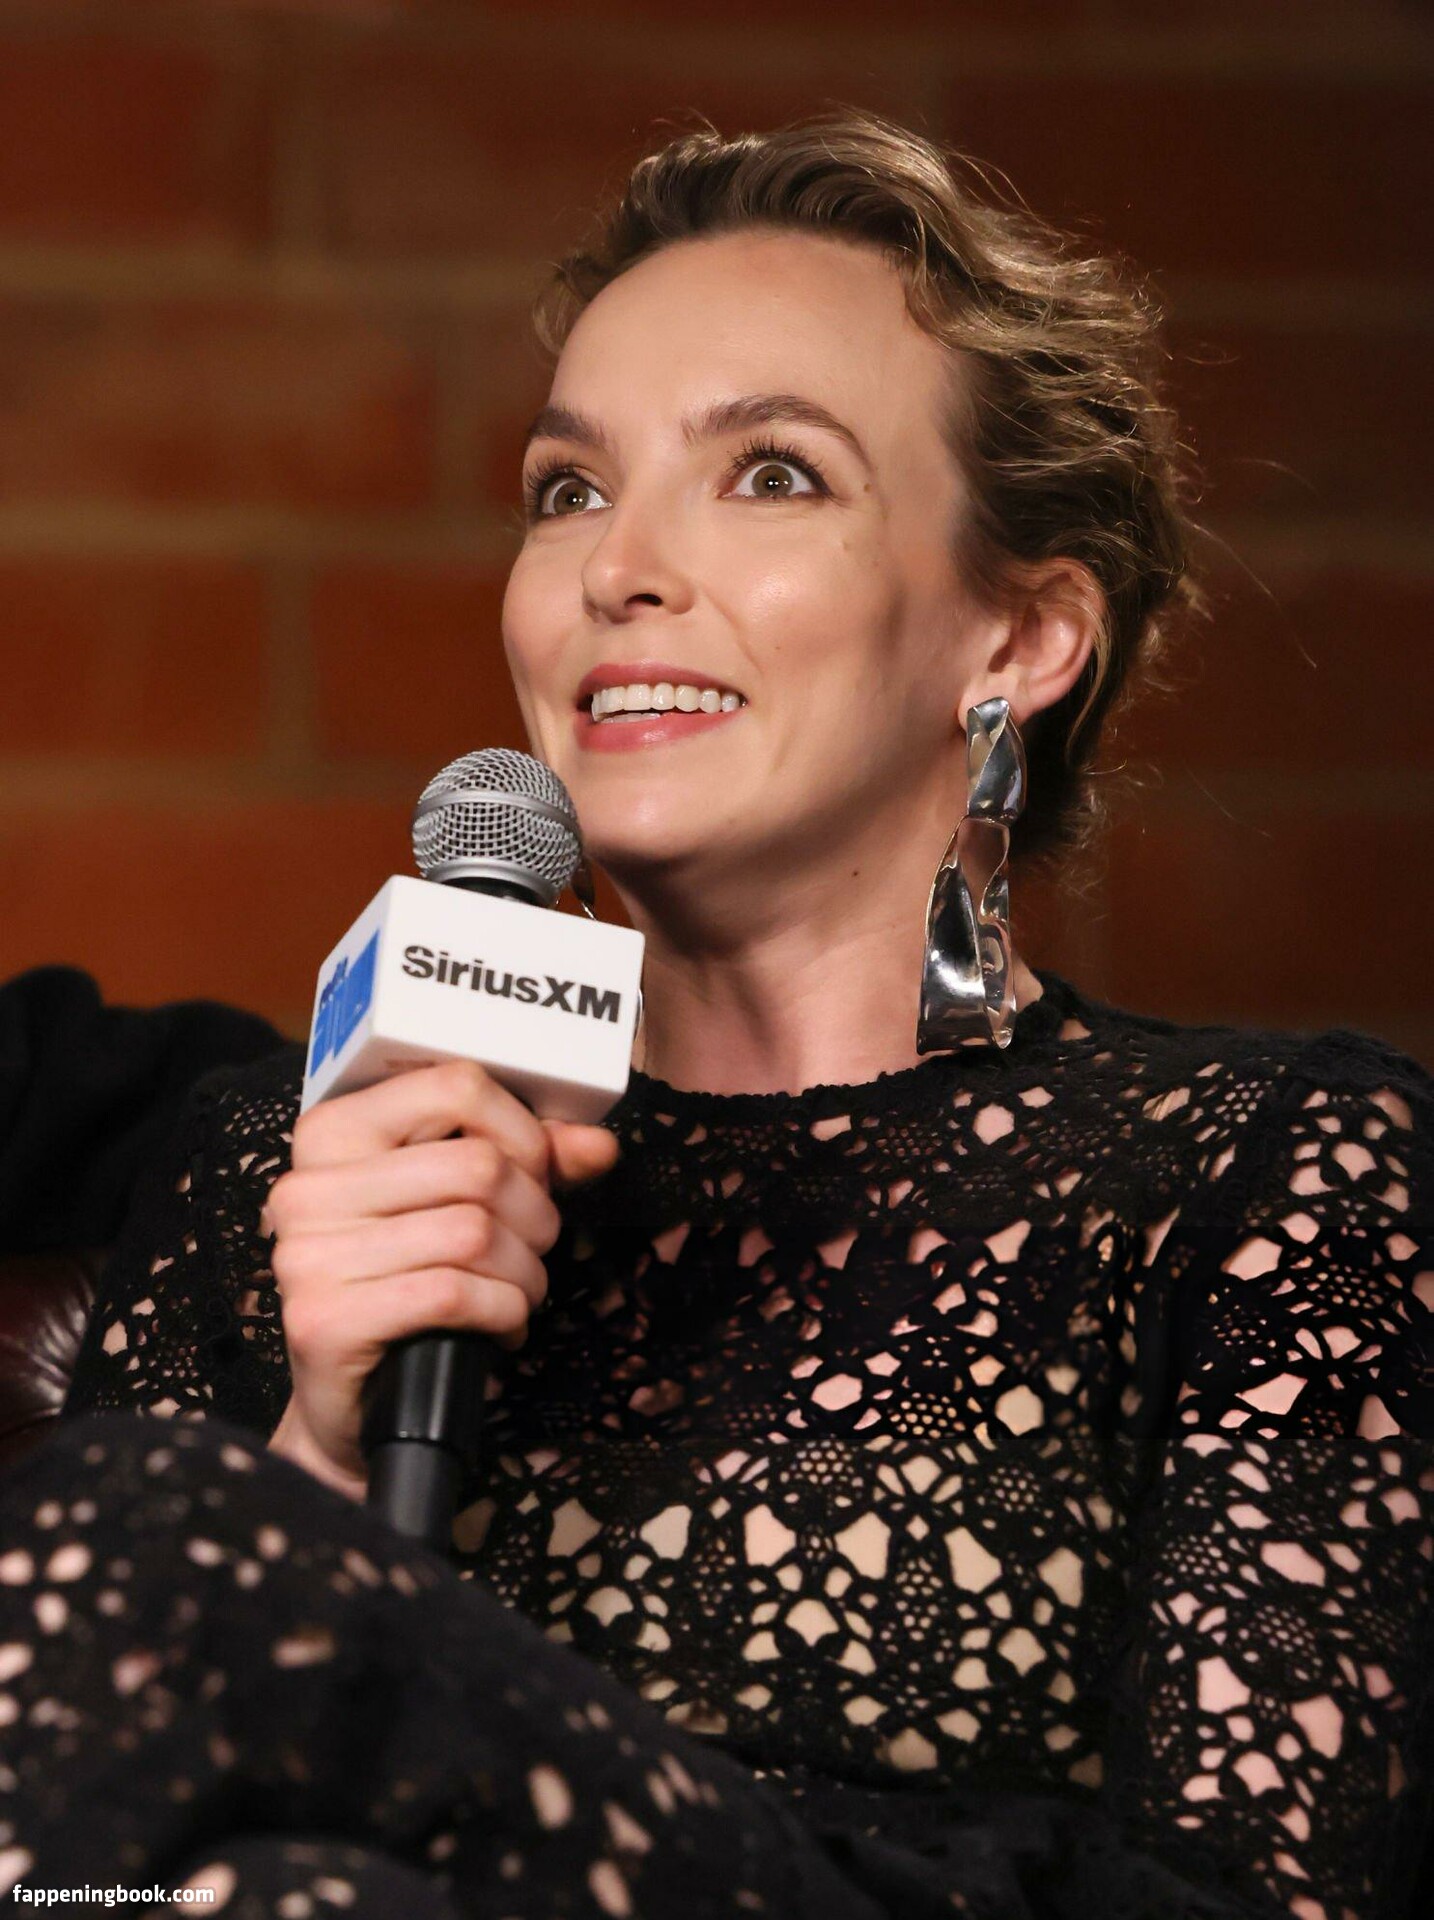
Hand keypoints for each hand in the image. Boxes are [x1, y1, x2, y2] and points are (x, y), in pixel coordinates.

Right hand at [263, 1060, 619, 1497]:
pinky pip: (454, 1295)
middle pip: (478, 1166)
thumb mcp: (464, 1206)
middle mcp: (308, 1186)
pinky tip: (498, 1328)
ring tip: (518, 1294)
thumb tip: (598, 1144)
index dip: (522, 1133)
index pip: (455, 1085)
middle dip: (535, 1217)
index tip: (534, 1176)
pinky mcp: (324, 1321)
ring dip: (525, 1274)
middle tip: (533, 1252)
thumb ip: (530, 1163)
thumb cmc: (411, 1286)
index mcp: (333, 1131)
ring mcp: (308, 1255)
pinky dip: (502, 1314)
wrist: (356, 1402)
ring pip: (474, 1233)